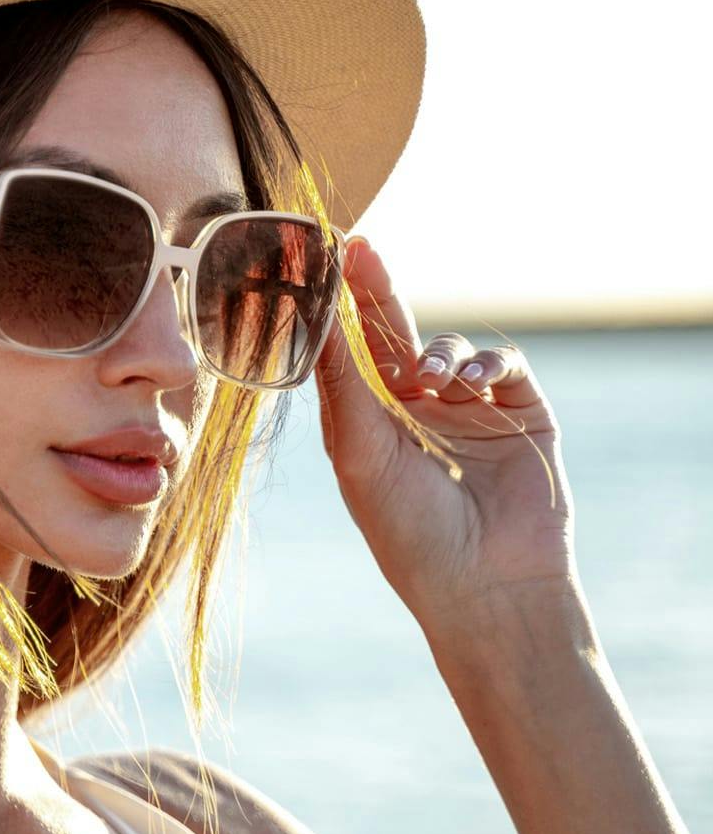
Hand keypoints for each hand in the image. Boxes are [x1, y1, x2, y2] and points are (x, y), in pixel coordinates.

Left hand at [311, 236, 578, 631]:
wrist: (485, 583)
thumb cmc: (408, 529)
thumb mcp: (361, 451)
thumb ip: (343, 381)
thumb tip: (314, 315)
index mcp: (368, 424)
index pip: (349, 354)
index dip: (337, 309)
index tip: (321, 261)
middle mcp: (415, 412)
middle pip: (395, 335)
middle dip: (377, 293)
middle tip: (362, 250)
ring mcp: (468, 411)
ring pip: (449, 347)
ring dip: (437, 352)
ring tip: (430, 382)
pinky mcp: (518, 414)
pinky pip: (500, 364)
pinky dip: (484, 363)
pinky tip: (468, 386)